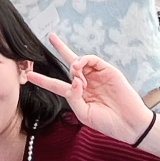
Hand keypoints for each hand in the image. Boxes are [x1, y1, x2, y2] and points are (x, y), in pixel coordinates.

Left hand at [26, 35, 152, 144]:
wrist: (130, 124)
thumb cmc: (107, 122)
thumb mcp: (83, 113)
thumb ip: (73, 97)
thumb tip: (74, 80)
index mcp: (77, 94)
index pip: (57, 84)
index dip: (43, 80)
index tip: (29, 75)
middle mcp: (86, 82)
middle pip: (70, 64)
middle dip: (60, 49)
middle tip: (51, 36)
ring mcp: (97, 76)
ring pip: (79, 62)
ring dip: (73, 66)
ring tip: (77, 77)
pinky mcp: (107, 70)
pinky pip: (92, 59)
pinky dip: (83, 60)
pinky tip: (80, 67)